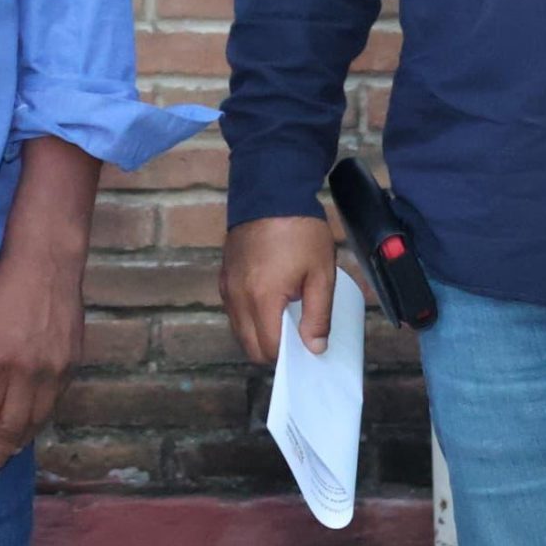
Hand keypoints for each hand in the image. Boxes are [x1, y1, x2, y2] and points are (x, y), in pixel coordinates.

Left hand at [0, 237, 86, 476]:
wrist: (45, 260)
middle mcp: (28, 372)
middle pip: (12, 427)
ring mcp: (54, 369)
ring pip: (38, 418)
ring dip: (21, 440)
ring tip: (7, 453)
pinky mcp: (73, 362)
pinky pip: (55, 400)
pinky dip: (40, 417)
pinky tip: (30, 423)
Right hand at [221, 215, 338, 363]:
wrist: (271, 191)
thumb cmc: (300, 231)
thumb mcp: (321, 273)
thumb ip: (318, 315)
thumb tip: (314, 348)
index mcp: (262, 298)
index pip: (269, 349)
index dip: (289, 355)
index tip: (306, 346)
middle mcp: (237, 297)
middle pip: (249, 346)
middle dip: (273, 350)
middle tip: (297, 336)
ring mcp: (227, 286)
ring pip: (238, 330)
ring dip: (259, 333)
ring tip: (285, 317)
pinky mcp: (224, 275)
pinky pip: (233, 310)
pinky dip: (248, 316)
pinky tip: (269, 302)